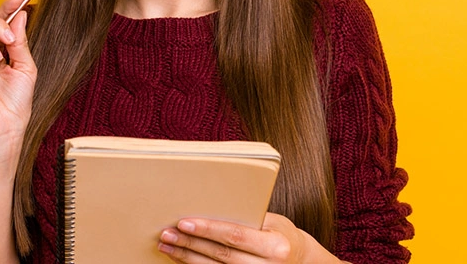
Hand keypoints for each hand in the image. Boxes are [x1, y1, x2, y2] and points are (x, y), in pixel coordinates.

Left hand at [157, 212, 336, 263]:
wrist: (300, 261)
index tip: (183, 223)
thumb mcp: (272, 222)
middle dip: (190, 244)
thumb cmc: (281, 235)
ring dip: (187, 258)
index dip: (208, 230)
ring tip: (166, 246)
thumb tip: (208, 207)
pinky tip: (181, 259)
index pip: (235, 236)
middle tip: (167, 234)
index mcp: (275, 246)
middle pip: (221, 255)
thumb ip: (246, 218)